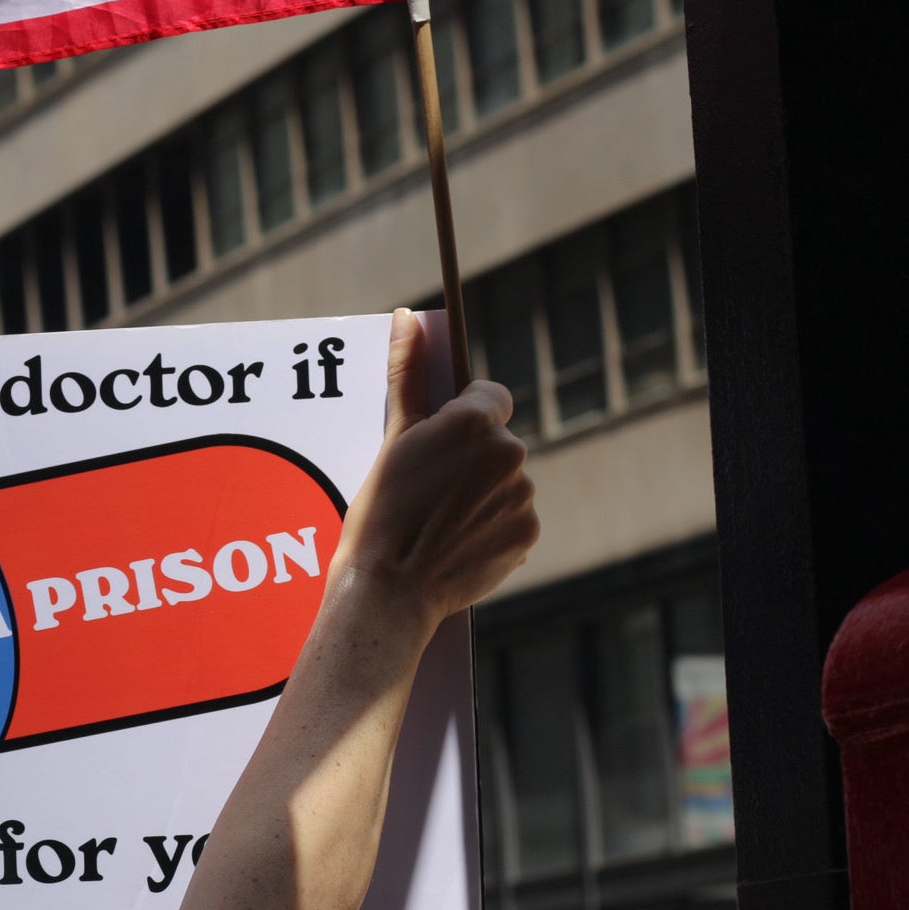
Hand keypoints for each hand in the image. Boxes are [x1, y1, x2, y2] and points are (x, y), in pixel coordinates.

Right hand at [331, 309, 538, 626]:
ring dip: (481, 494)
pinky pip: (512, 519)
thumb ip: (406, 374)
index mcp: (474, 422)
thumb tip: (407, 318)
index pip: (490, 396)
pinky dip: (491, 528)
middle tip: (427, 490)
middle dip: (470, 460)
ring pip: (505, 481)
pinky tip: (456, 542)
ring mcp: (522, 496)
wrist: (389, 591)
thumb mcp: (391, 439)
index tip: (438, 445)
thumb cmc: (380, 514)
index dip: (462, 418)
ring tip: (437, 521)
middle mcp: (509, 454)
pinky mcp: (528, 535)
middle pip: (497, 442)